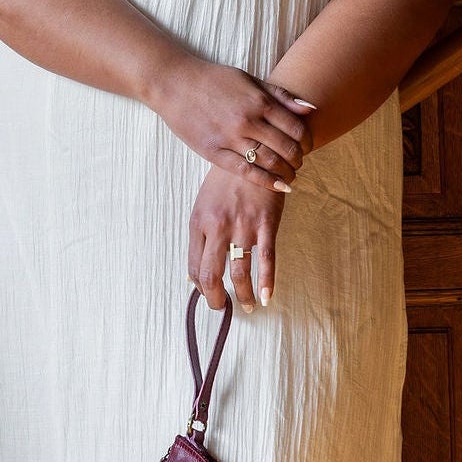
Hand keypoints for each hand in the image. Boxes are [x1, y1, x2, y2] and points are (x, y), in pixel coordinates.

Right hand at [147, 54, 315, 193]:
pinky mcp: (213, 151)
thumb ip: (280, 94)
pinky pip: (245, 171)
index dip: (308, 141)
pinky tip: (278, 185)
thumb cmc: (213, 80)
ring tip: (290, 175)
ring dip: (286, 172)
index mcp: (259, 101)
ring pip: (269, 161)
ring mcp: (230, 138)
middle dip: (299, 159)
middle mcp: (247, 121)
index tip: (308, 146)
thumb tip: (311, 109)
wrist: (174, 84)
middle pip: (286, 148)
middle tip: (299, 162)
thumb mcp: (249, 80)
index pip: (296, 128)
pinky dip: (266, 180)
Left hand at [187, 164, 280, 311]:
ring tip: (248, 306)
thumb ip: (200, 236)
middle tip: (223, 308)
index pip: (194, 266)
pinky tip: (267, 297)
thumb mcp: (204, 204)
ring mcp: (243, 226)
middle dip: (217, 299)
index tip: (209, 294)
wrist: (255, 153)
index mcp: (198, 222)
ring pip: (239, 272)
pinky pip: (266, 259)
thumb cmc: (226, 182)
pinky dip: (267, 282)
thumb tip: (195, 273)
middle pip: (212, 274)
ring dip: (243, 295)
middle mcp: (217, 227)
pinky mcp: (266, 224)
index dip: (201, 287)